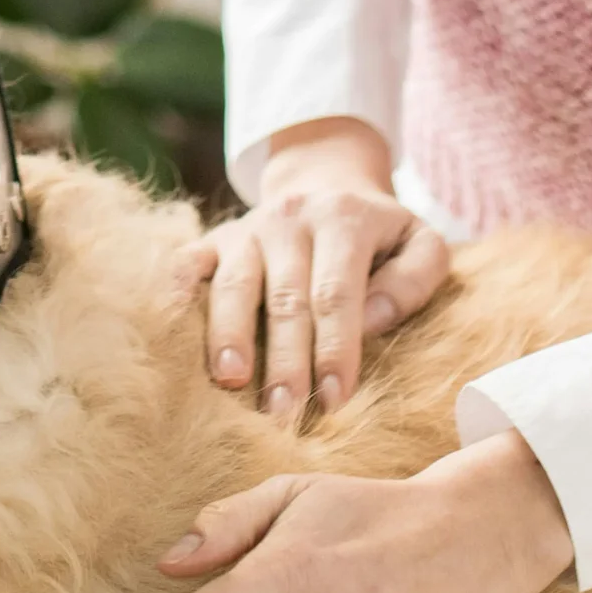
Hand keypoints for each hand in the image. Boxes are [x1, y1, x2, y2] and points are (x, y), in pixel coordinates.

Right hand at [181, 118, 447, 421]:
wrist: (327, 180)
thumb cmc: (380, 234)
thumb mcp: (421, 242)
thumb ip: (413, 280)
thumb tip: (370, 318)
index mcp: (344, 220)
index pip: (336, 293)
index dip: (334, 349)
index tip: (334, 401)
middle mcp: (290, 219)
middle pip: (284, 298)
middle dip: (283, 359)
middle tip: (284, 412)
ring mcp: (247, 227)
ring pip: (233, 285)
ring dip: (229, 336)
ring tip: (230, 382)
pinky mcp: (215, 237)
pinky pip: (187, 263)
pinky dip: (175, 293)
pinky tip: (170, 330)